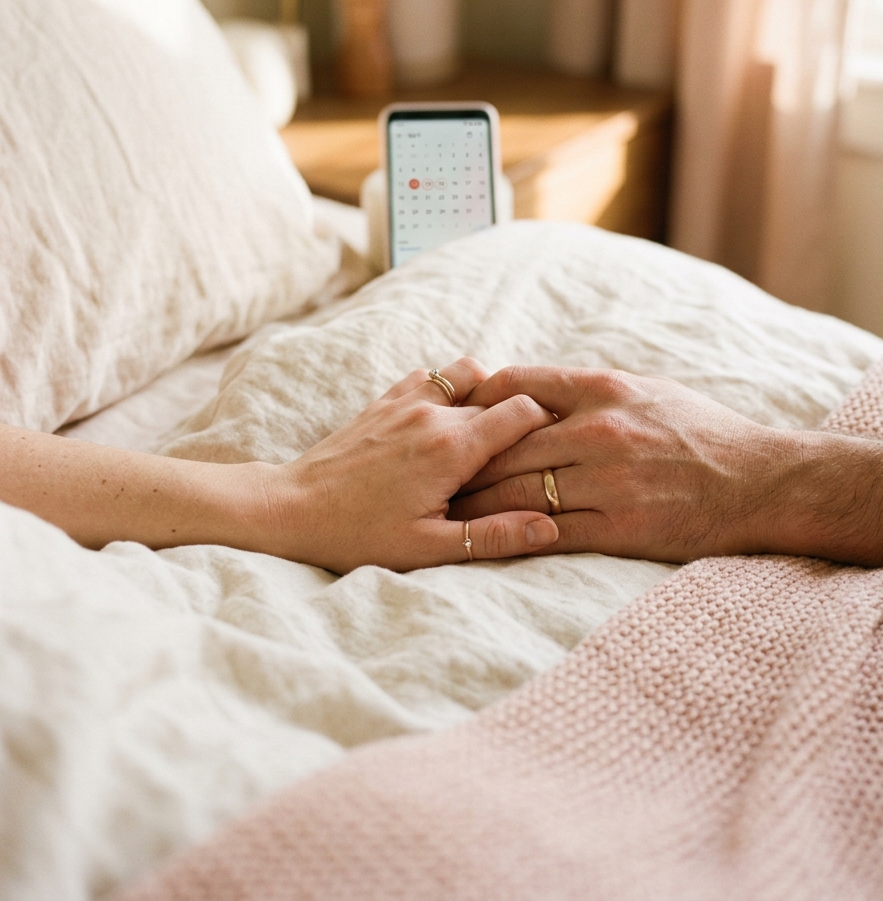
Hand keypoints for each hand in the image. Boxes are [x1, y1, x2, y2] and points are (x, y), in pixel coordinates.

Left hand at [261, 358, 559, 572]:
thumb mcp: (428, 548)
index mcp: (451, 448)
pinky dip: (450, 388)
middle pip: (502, 394)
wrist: (290, 509)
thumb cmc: (357, 535)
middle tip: (527, 452)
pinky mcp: (386, 400)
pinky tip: (447, 422)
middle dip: (523, 417)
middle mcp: (433, 413)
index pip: (523, 410)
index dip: (547, 425)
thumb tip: (549, 527)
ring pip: (470, 374)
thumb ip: (493, 535)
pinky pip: (433, 376)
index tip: (553, 449)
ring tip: (488, 434)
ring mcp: (407, 400)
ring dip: (487, 395)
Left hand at [450, 367, 783, 562]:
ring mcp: (609, 480)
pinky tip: (488, 538)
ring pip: (519, 489)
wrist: (760, 483)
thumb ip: (590, 389)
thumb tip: (536, 390)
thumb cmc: (703, 433)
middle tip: (428, 468)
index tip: (454, 412)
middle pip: (507, 442)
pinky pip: (551, 530)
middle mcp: (601, 430)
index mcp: (605, 389)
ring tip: (442, 507)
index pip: (521, 385)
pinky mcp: (620, 526)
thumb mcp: (649, 391)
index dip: (479, 398)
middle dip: (462, 457)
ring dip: (476, 500)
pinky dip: (513, 534)